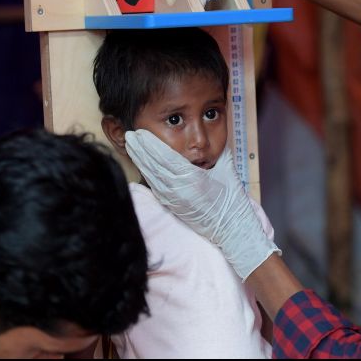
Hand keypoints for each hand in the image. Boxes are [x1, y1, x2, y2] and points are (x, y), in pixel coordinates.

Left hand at [125, 129, 279, 280]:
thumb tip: (209, 137)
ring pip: (151, 175)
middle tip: (129, 135)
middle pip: (154, 165)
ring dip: (139, 160)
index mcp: (192, 178)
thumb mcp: (227, 169)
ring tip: (130, 146)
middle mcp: (179, 189)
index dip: (151, 144)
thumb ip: (216, 151)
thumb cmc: (231, 199)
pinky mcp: (171, 205)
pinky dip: (146, 173)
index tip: (140, 133)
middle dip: (140, 149)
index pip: (166, 157)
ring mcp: (173, 198)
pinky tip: (140, 164)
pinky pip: (155, 186)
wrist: (231, 228)